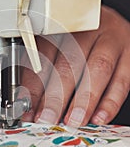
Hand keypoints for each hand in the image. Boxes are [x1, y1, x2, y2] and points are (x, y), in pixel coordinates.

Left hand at [21, 6, 129, 126]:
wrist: (114, 28)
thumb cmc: (83, 42)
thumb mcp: (60, 48)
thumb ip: (45, 72)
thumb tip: (28, 104)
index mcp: (64, 26)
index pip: (44, 56)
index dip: (34, 85)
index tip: (26, 109)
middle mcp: (89, 30)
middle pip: (69, 62)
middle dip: (55, 95)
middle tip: (46, 118)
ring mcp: (112, 40)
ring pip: (97, 69)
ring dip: (83, 99)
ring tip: (72, 120)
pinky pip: (122, 80)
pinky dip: (110, 102)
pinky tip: (99, 117)